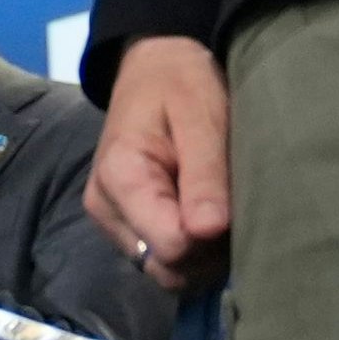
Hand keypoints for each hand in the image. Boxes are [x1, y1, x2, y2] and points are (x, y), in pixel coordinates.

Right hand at [84, 35, 228, 291]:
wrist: (155, 66)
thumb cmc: (182, 83)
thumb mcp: (202, 115)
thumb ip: (205, 173)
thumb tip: (209, 232)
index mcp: (119, 176)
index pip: (169, 246)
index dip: (210, 237)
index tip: (232, 204)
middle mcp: (106, 209)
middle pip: (167, 268)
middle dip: (209, 252)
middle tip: (232, 206)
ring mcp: (114, 222)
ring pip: (168, 273)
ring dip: (204, 254)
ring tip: (220, 206)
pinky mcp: (127, 229)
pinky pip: (165, 263)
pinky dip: (194, 251)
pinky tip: (207, 215)